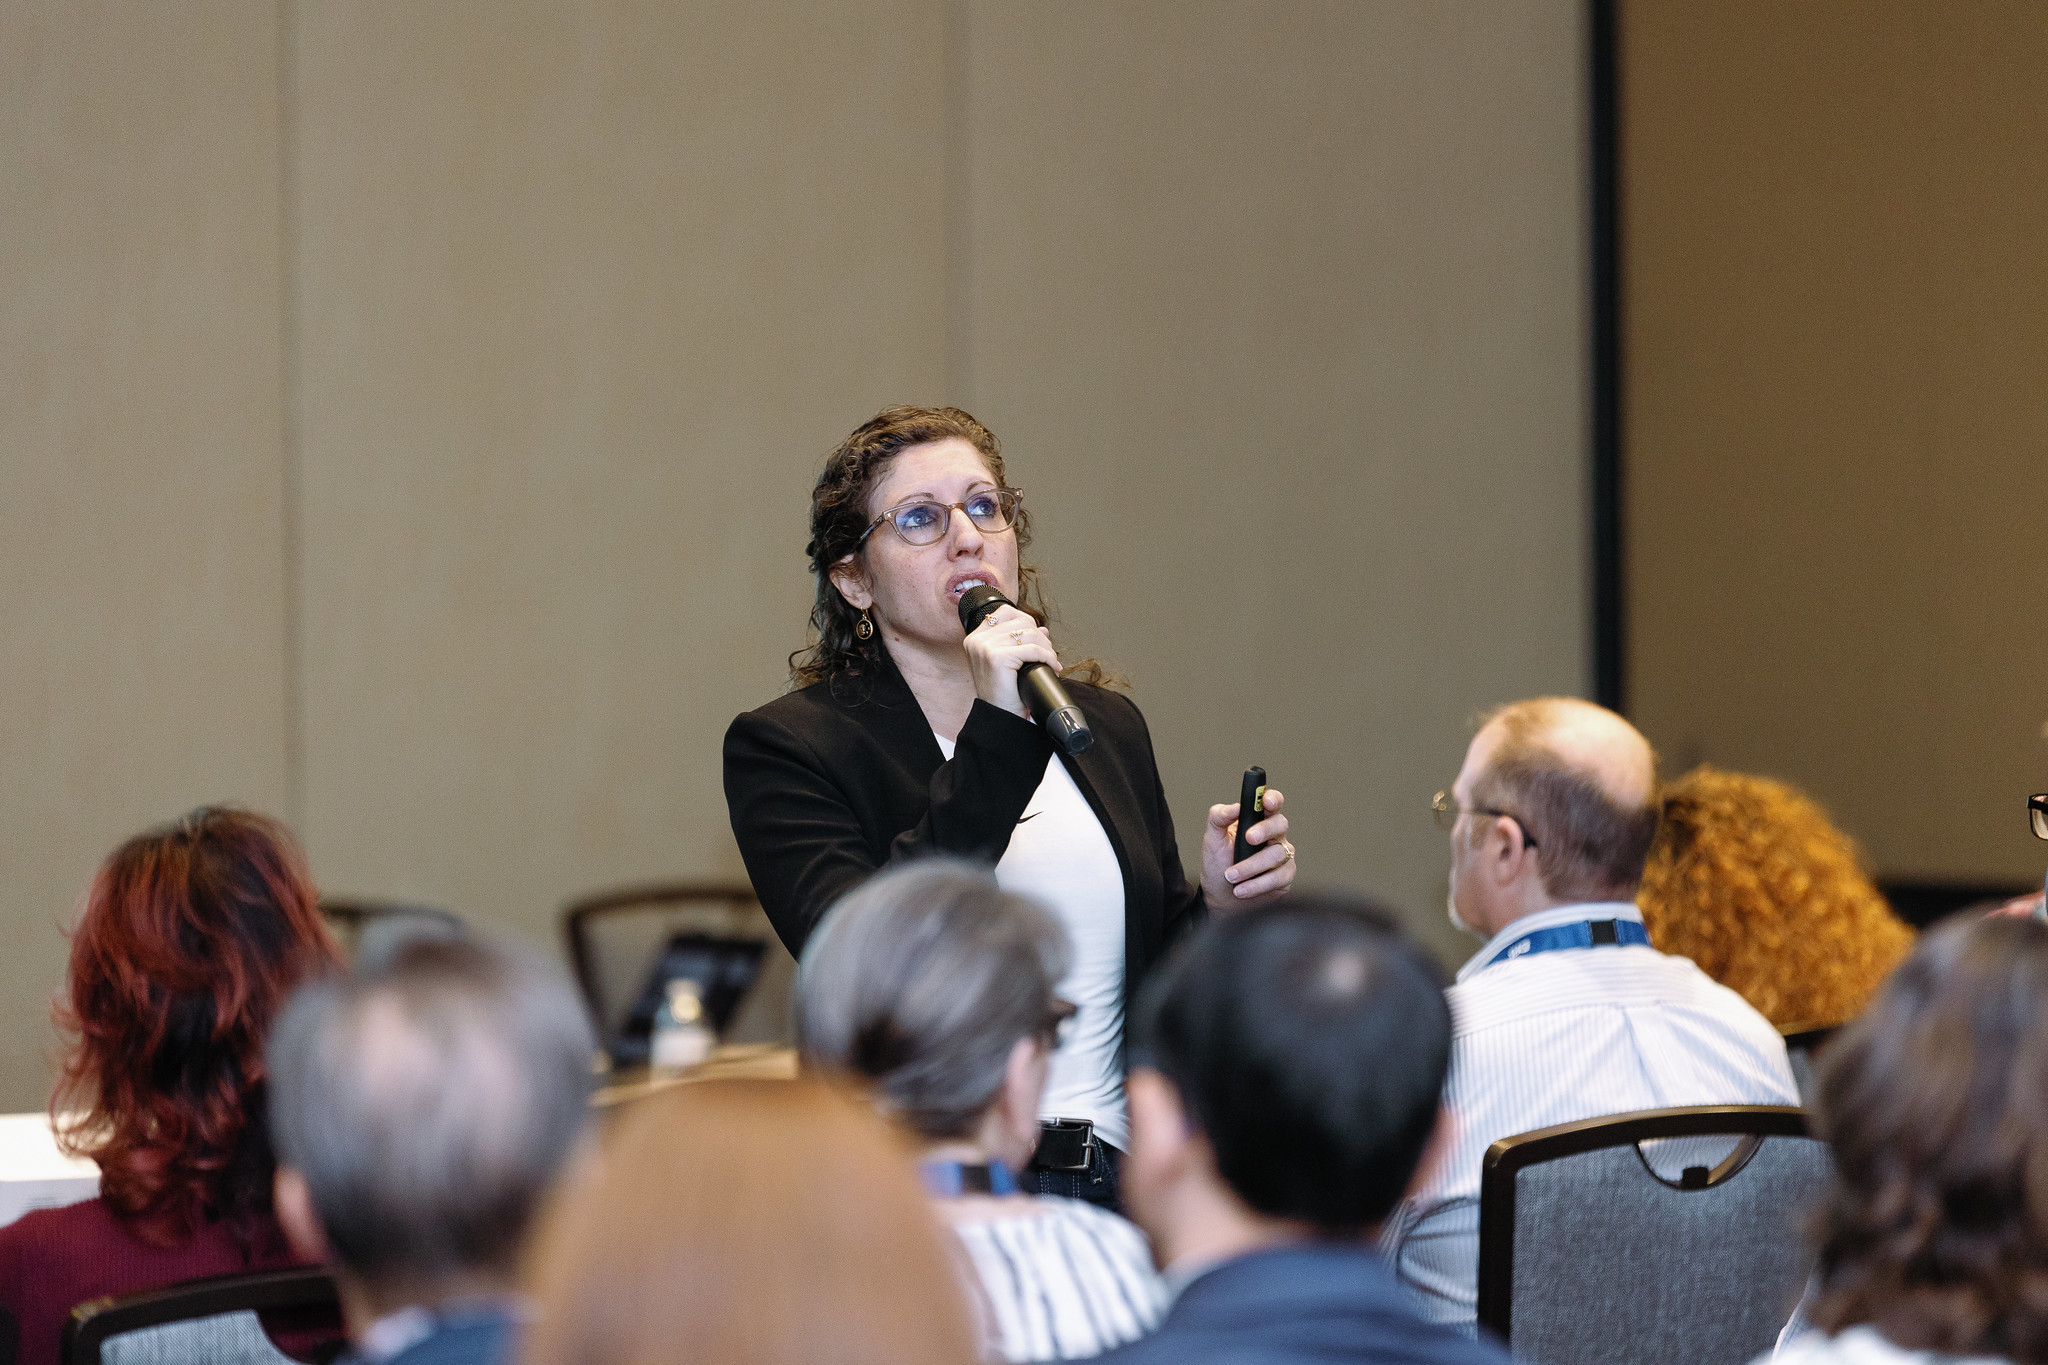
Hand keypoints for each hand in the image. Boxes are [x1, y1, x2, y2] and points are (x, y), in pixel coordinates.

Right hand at [962, 603, 1060, 718]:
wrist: (1000, 719)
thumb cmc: (1004, 694)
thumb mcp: (1009, 663)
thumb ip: (1020, 643)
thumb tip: (1043, 629)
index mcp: (975, 638)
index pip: (1006, 612)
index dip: (1027, 623)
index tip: (1037, 640)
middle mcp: (977, 640)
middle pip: (1020, 621)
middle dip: (1040, 637)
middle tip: (1047, 655)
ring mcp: (984, 647)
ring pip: (1029, 634)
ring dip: (1047, 648)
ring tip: (1051, 662)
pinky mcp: (996, 658)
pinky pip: (1032, 649)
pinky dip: (1048, 657)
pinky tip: (1053, 667)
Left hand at [1201, 788, 1294, 911]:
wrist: (1220, 898)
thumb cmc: (1218, 866)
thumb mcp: (1212, 840)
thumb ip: (1218, 818)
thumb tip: (1234, 807)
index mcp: (1256, 821)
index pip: (1272, 803)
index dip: (1273, 799)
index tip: (1266, 801)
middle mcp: (1274, 836)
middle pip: (1280, 824)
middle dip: (1265, 830)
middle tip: (1248, 838)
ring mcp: (1282, 856)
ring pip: (1277, 854)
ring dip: (1251, 866)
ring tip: (1231, 876)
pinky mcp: (1285, 877)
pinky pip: (1278, 877)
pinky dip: (1257, 884)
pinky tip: (1241, 889)